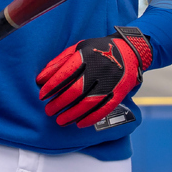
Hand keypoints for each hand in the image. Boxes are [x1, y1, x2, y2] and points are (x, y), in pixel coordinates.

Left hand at [37, 27, 151, 127]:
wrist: (130, 51)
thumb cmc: (98, 50)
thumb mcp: (78, 48)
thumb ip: (59, 62)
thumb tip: (40, 78)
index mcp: (86, 56)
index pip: (65, 74)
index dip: (51, 86)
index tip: (42, 95)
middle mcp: (98, 69)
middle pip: (75, 91)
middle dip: (59, 103)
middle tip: (49, 111)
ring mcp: (109, 82)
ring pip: (88, 102)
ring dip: (72, 114)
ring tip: (60, 121)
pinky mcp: (119, 92)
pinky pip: (104, 108)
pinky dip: (91, 118)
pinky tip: (80, 123)